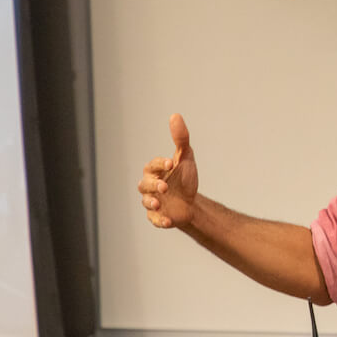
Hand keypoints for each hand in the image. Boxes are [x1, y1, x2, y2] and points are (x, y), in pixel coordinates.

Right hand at [138, 113, 198, 227]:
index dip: (160, 164)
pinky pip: (155, 219)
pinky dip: (160, 220)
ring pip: (146, 202)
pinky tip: (169, 221)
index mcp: (155, 171)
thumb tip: (175, 115)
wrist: (191, 203)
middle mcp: (150, 186)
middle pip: (145, 184)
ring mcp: (153, 202)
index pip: (153, 165)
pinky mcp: (158, 216)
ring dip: (151, 202)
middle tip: (164, 187)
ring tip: (160, 203)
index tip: (171, 163)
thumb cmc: (185, 178)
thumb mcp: (186, 157)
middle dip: (153, 185)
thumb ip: (180, 138)